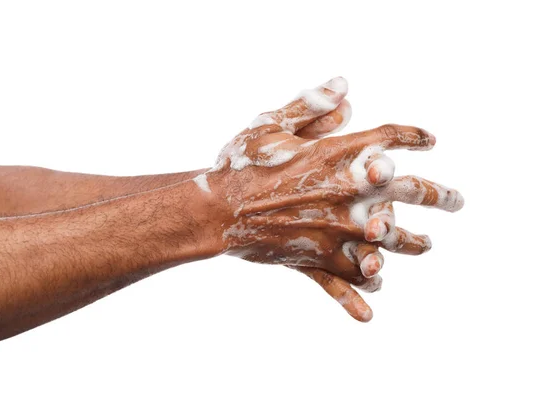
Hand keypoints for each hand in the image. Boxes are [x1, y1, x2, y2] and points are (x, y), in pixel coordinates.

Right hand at [197, 77, 462, 320]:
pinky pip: (341, 283)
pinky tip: (370, 312)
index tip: (430, 141)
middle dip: (439, 195)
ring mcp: (332, 231)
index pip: (388, 139)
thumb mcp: (271, 125)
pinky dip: (355, 298)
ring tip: (425, 246)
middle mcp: (344, 193)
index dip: (413, 137)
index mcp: (334, 155)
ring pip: (388, 244)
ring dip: (412, 245)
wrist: (213, 210)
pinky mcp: (314, 259)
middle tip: (457, 202)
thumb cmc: (240, 164)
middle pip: (407, 191)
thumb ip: (311, 106)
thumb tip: (345, 86)